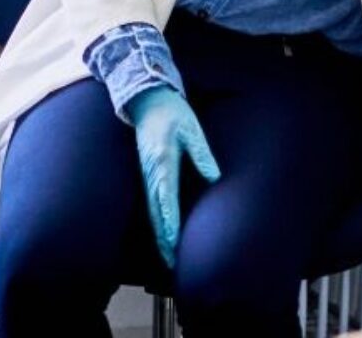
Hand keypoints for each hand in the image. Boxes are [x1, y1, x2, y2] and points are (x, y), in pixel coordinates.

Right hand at [123, 85, 220, 266]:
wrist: (147, 100)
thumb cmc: (171, 112)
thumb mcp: (191, 128)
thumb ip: (202, 153)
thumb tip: (214, 176)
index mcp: (162, 160)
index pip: (165, 196)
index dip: (169, 220)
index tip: (172, 240)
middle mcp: (151, 171)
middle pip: (155, 211)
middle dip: (163, 237)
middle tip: (171, 261)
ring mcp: (147, 174)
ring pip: (152, 210)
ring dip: (159, 234)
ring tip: (167, 255)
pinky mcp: (148, 174)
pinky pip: (151, 202)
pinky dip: (157, 221)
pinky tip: (162, 234)